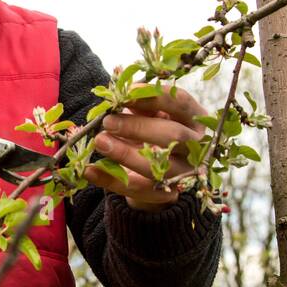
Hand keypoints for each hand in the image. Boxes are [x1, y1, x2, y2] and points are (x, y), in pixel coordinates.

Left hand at [82, 86, 209, 210]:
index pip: (182, 103)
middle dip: (138, 127)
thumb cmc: (153, 128)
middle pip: (174, 137)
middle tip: (108, 121)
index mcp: (195, 119)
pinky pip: (138, 189)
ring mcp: (184, 173)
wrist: (159, 168)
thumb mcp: (150, 113)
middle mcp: (196, 147)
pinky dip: (111, 180)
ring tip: (100, 141)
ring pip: (158, 167)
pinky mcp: (166, 194)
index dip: (155, 97)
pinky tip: (90, 170)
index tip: (127, 93)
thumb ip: (139, 103)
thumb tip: (120, 95)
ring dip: (125, 154)